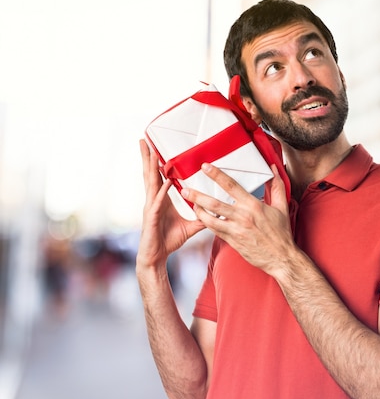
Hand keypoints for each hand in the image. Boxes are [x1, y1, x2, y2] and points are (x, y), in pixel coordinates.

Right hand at [136, 140, 205, 269]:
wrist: (156, 257)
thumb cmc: (168, 241)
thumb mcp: (190, 227)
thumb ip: (201, 218)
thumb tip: (215, 214)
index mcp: (160, 200)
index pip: (159, 177)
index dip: (158, 163)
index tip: (157, 148)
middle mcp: (153, 200)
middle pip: (150, 175)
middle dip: (147, 157)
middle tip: (145, 140)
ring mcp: (150, 208)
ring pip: (151, 183)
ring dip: (151, 167)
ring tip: (151, 152)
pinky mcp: (151, 218)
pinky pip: (157, 202)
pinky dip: (162, 191)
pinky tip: (166, 182)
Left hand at [181, 163, 293, 275]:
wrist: (280, 257)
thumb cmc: (281, 233)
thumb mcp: (282, 207)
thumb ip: (277, 186)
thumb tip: (274, 169)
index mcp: (253, 205)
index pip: (231, 186)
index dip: (216, 175)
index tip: (205, 167)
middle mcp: (242, 216)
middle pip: (214, 203)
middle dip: (198, 195)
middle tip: (185, 189)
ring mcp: (235, 230)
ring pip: (210, 219)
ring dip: (198, 210)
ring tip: (190, 203)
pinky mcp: (232, 241)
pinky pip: (214, 230)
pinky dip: (206, 222)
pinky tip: (201, 217)